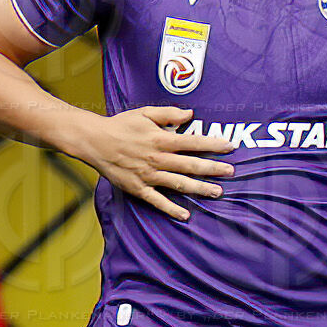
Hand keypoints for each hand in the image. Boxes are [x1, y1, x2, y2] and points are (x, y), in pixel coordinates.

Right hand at [77, 106, 234, 221]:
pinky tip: (186, 214)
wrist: (95, 142)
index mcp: (161, 139)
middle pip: (191, 165)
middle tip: (231, 172)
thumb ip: (169, 113)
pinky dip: (172, 208)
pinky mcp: (138, 188)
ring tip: (217, 192)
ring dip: (199, 189)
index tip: (230, 147)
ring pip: (179, 183)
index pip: (193, 142)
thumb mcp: (145, 112)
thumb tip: (190, 114)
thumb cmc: (121, 125)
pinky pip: (157, 201)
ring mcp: (149, 175)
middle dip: (213, 169)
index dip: (213, 144)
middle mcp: (158, 158)